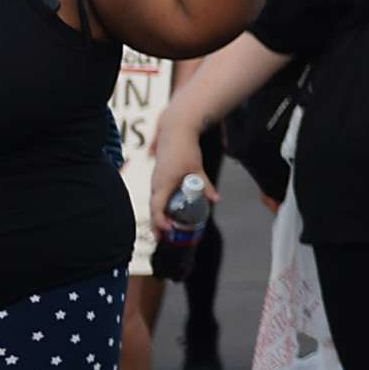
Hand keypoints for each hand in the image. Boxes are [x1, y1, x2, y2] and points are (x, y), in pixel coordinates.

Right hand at [147, 119, 216, 234]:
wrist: (174, 131)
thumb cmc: (185, 149)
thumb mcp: (197, 168)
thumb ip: (205, 185)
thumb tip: (215, 200)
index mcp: (164, 183)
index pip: (157, 207)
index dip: (160, 221)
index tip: (167, 230)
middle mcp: (156, 183)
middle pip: (153, 208)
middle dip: (156, 224)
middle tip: (161, 238)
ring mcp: (155, 179)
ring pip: (154, 201)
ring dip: (158, 215)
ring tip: (164, 229)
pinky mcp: (158, 175)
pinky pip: (157, 194)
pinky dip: (160, 204)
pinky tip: (167, 211)